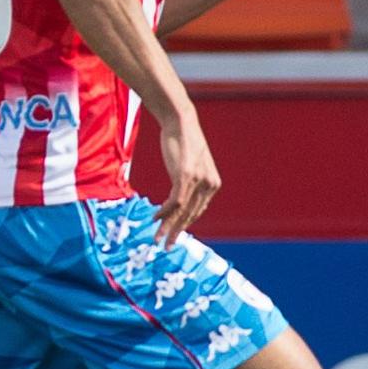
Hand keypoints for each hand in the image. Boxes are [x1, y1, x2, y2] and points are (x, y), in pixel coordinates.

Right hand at [153, 112, 219, 246]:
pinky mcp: (185, 176)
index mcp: (213, 184)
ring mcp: (198, 181)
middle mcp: (209, 185)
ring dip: (167, 227)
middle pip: (190, 215)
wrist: (181, 122)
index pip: (197, 210)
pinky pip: (174, 201)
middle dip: (176, 232)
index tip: (172, 234)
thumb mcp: (191, 164)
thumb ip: (189, 182)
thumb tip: (178, 200)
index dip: (183, 224)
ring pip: (181, 212)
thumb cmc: (183, 141)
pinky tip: (155, 218)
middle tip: (166, 246)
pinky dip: (163, 212)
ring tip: (157, 238)